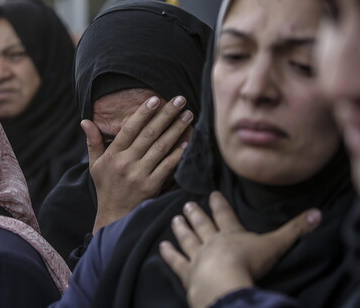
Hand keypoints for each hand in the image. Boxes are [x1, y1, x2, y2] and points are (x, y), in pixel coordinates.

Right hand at [81, 96, 193, 233]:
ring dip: (176, 129)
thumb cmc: (106, 187)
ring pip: (161, 147)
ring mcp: (139, 174)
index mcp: (112, 155)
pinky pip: (167, 166)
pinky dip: (178, 153)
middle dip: (166, 115)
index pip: (129, 129)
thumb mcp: (95, 165)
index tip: (156, 99)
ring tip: (188, 115)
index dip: (143, 113)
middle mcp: (125, 163)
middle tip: (180, 100)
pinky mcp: (151, 186)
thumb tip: (85, 121)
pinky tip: (188, 141)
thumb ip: (93, 142)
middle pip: (149, 134)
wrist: (114, 216)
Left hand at [159, 191, 321, 307]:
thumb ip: (294, 230)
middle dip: (196, 214)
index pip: (225, 215)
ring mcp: (197, 257)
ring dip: (181, 229)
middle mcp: (212, 242)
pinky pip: (176, 261)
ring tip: (175, 219)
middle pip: (203, 225)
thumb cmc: (250, 263)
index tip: (212, 194)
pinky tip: (161, 246)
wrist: (225, 282)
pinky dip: (169, 254)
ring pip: (188, 239)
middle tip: (186, 205)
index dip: (220, 204)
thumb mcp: (276, 244)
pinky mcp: (188, 273)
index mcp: (231, 234)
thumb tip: (317, 213)